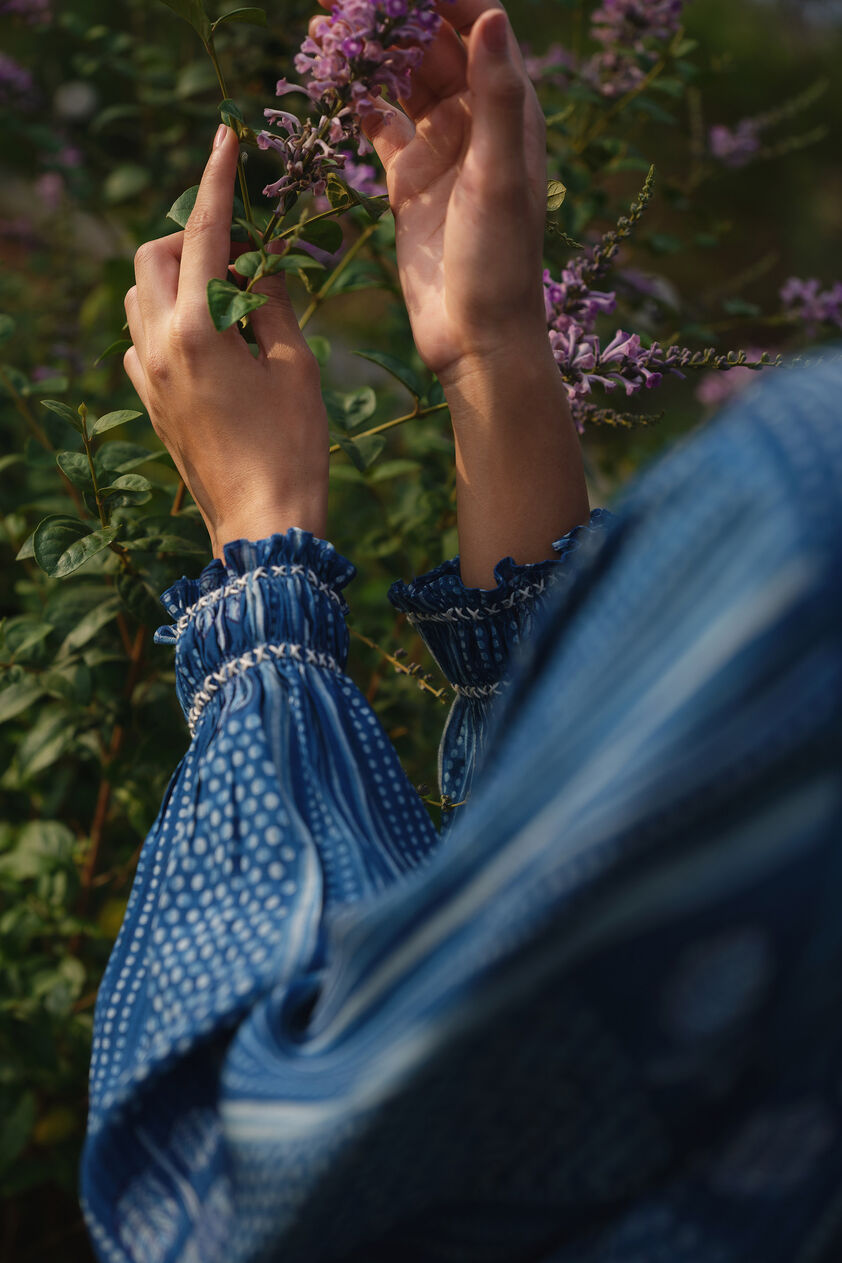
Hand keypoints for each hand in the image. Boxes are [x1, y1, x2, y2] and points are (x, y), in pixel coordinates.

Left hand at [123, 125, 328, 559]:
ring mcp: (147, 377)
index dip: (217, 182)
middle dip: (190, 236)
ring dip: (175, 277)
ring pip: (139, 296)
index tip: (223, 138)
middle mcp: (158, 347)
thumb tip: (256, 266)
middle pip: (152, 257)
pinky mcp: (149, 402)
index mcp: (197, 331)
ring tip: (227, 297)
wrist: (262, 523)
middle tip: (241, 254)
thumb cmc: (293, 448)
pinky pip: (140, 339)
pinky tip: (206, 339)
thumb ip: (270, 304)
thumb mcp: (294, 367)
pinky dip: (166, 320)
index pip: (203, 235)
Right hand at [312, 0, 548, 384]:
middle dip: (389, 14)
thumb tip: (491, 16)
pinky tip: (329, 83)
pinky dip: (356, 101)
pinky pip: (379, 124)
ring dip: (367, 51)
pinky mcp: (409, 181)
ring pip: (400, 79)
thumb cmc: (499, 262)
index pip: (476, 25)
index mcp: (509, 110)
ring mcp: (440, 149)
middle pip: (431, 44)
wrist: (476, 336)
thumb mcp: (500, 177)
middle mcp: (476, 121)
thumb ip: (498, 98)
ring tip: (321, 26)